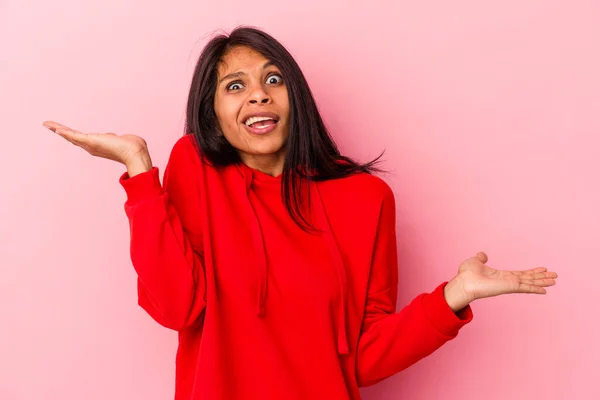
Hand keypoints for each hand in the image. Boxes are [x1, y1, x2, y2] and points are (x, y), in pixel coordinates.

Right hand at [42, 120, 149, 165]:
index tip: (62, 130)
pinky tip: (56, 128)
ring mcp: (90, 145)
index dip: (71, 135)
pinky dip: (64, 132)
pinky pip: (74, 135)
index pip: (82, 139)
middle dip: (60, 131)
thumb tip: (124, 138)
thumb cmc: (134, 147)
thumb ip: (120, 139)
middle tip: (48, 125)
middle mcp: (92, 147)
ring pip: (70, 136)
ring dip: (58, 129)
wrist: (135, 153)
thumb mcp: (124, 140)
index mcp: (98, 146)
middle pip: (72, 137)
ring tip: (48, 124)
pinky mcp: (91, 141)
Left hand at [444, 252, 558, 310]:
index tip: (542, 269)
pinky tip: (545, 290)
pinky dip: (535, 288)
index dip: (532, 272)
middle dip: (542, 277)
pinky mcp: (509, 287)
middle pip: (529, 278)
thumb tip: (483, 255)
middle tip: (555, 276)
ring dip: (543, 281)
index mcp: (501, 275)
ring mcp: (509, 285)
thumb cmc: (467, 274)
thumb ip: (481, 258)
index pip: (520, 274)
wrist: (463, 282)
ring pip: (530, 282)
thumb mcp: (475, 261)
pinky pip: (525, 287)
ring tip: (555, 280)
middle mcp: (507, 281)